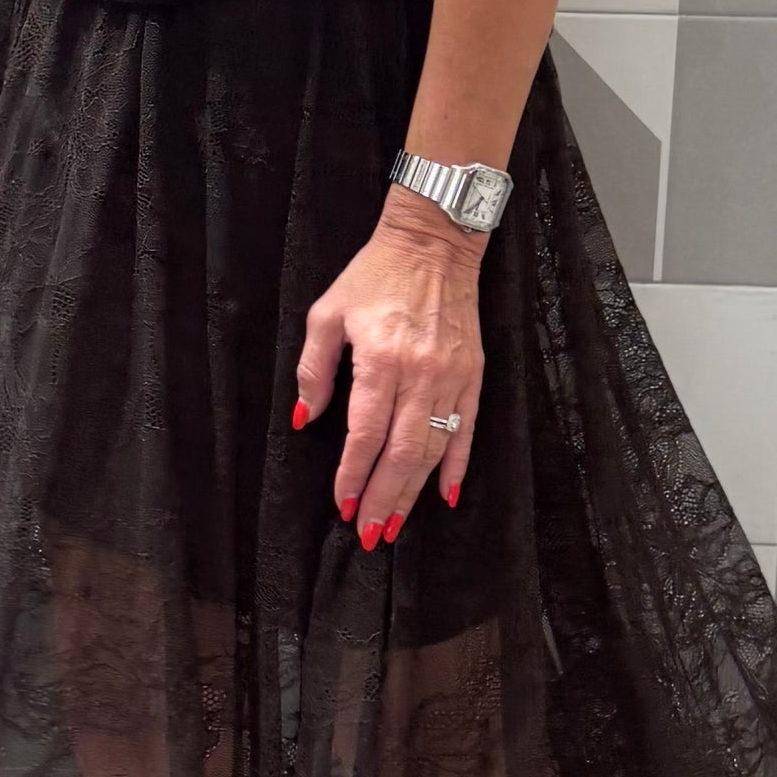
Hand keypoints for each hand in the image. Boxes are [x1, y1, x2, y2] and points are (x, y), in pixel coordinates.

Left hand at [293, 193, 484, 542]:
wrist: (435, 242)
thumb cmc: (375, 275)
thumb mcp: (328, 312)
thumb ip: (314, 368)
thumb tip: (303, 417)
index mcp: (381, 358)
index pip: (366, 432)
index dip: (353, 473)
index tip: (341, 503)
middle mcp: (420, 373)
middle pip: (401, 452)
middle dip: (382, 497)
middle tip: (368, 533)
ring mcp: (452, 377)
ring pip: (433, 449)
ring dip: (413, 492)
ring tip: (395, 525)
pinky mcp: (473, 375)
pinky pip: (467, 430)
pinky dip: (457, 466)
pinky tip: (446, 496)